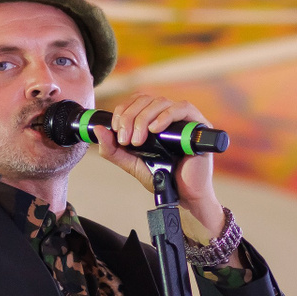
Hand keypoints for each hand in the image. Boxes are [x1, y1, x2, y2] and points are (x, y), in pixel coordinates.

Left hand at [91, 93, 225, 231]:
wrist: (183, 196)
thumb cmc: (162, 178)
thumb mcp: (130, 162)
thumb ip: (112, 149)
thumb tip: (98, 129)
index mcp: (153, 120)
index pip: (136, 101)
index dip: (123, 110)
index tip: (117, 131)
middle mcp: (168, 115)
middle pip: (146, 99)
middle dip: (130, 117)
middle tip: (127, 139)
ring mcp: (184, 119)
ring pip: (160, 102)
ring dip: (144, 118)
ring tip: (139, 140)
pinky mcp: (198, 125)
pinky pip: (182, 108)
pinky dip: (166, 116)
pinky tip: (156, 130)